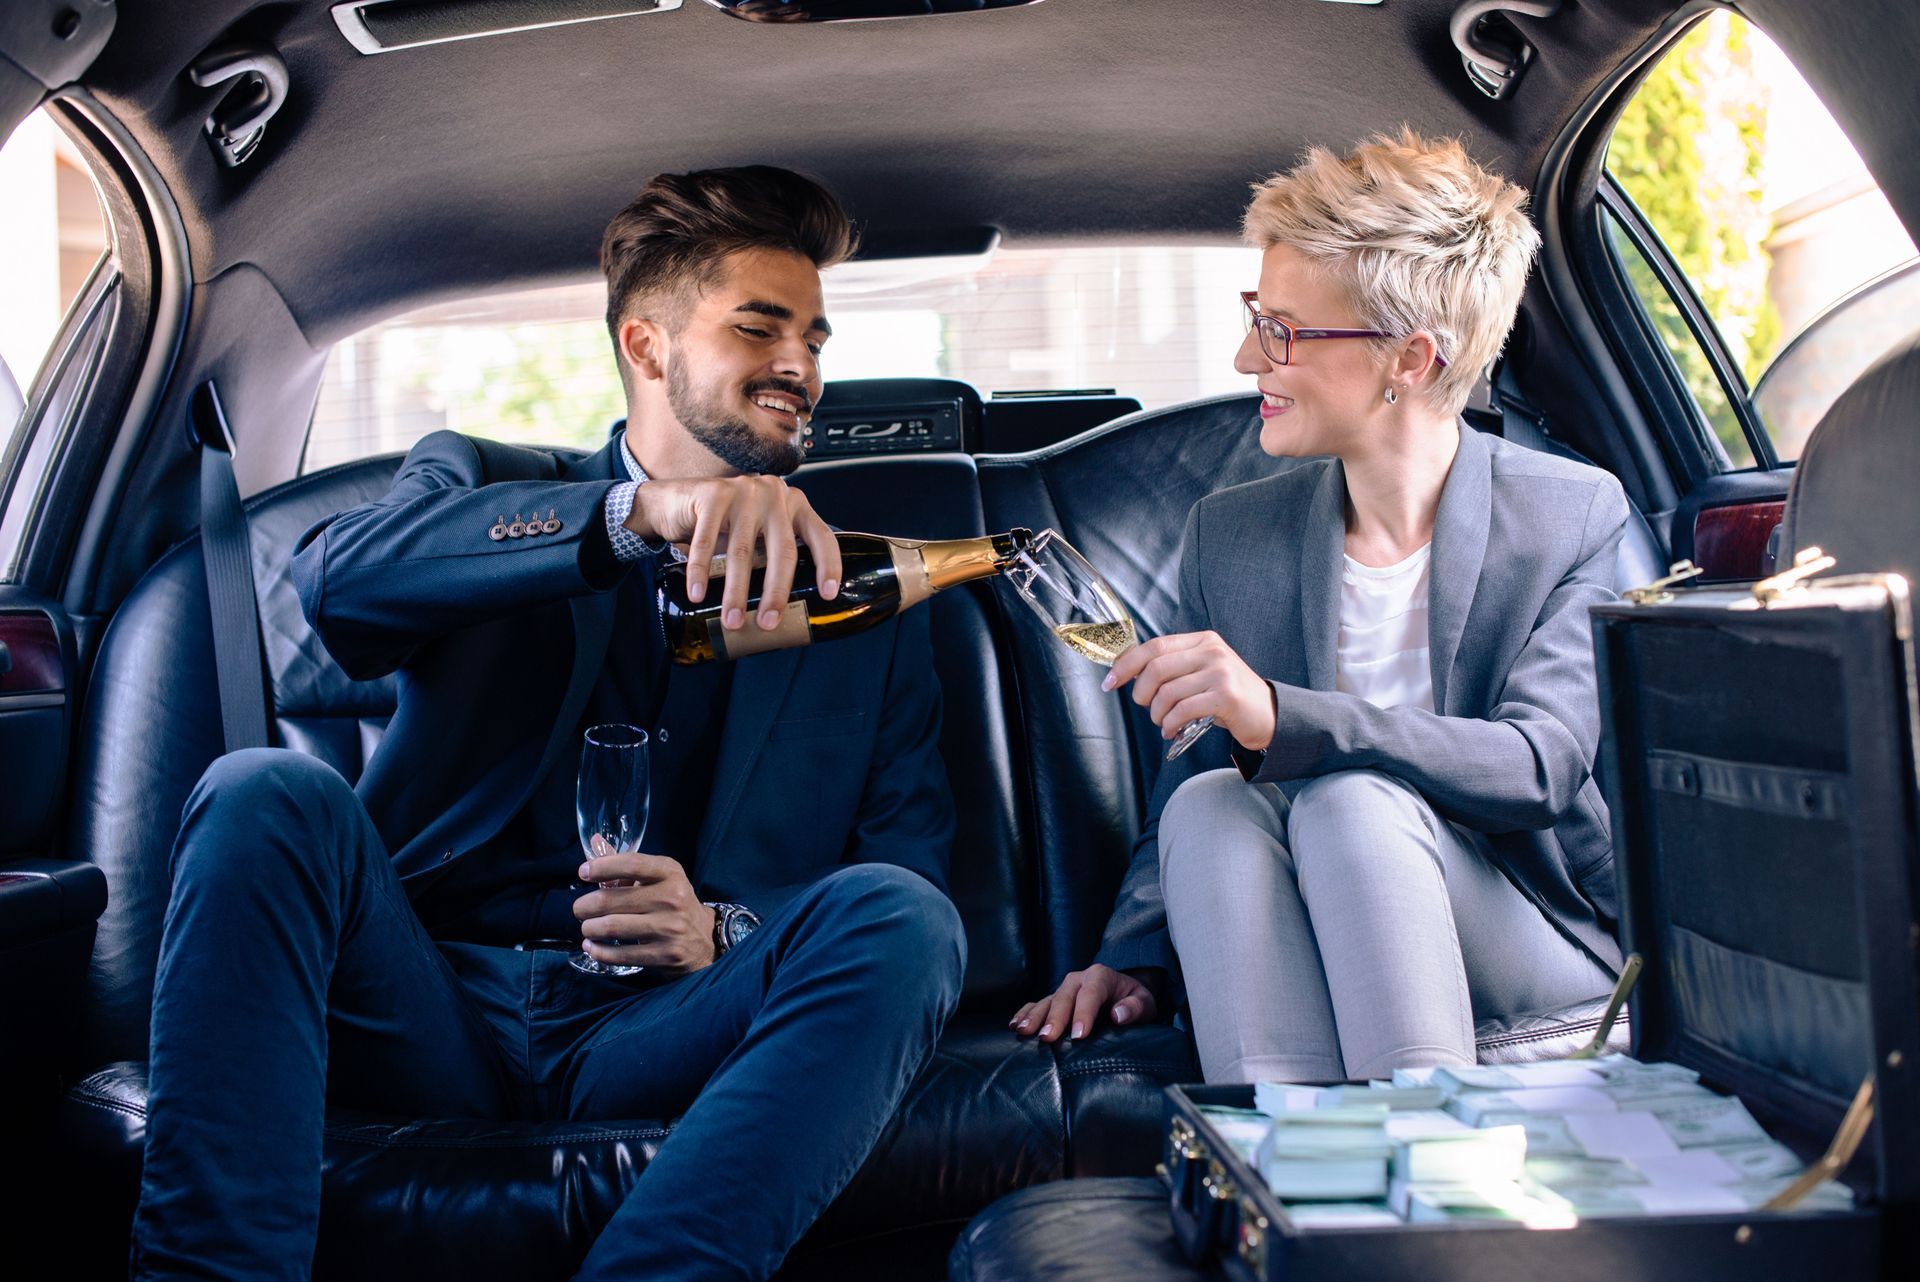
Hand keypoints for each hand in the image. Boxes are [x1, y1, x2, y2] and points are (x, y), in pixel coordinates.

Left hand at [574, 835, 716, 973]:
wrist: (705, 938)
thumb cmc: (673, 902)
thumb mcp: (658, 878)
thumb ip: (625, 863)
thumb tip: (595, 841)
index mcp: (670, 873)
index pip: (632, 864)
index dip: (602, 867)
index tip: (583, 872)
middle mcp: (672, 898)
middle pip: (611, 900)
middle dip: (585, 906)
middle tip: (580, 909)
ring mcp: (669, 928)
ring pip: (611, 927)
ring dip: (589, 929)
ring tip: (587, 928)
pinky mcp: (665, 955)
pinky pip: (620, 954)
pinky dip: (599, 951)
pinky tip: (593, 947)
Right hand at [628, 475, 841, 633]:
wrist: (677, 500)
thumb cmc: (725, 525)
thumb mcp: (759, 534)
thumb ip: (775, 554)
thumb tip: (785, 609)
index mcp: (795, 505)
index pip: (821, 537)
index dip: (829, 566)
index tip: (828, 595)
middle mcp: (775, 494)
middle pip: (783, 551)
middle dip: (776, 593)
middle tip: (768, 623)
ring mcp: (745, 491)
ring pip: (743, 551)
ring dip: (736, 592)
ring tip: (732, 621)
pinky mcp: (713, 494)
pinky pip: (706, 541)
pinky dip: (700, 572)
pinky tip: (697, 595)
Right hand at [1010, 964, 1158, 1042]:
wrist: (1125, 994)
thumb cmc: (1134, 1001)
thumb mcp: (1145, 1003)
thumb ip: (1135, 1008)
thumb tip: (1119, 1015)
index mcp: (1101, 976)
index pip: (1091, 994)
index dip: (1084, 1014)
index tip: (1079, 1035)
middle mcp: (1079, 979)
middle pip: (1064, 997)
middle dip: (1055, 1018)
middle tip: (1047, 1038)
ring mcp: (1064, 988)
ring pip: (1046, 1001)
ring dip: (1034, 1016)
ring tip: (1024, 1031)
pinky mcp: (1055, 998)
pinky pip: (1036, 1003)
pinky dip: (1025, 1013)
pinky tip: (1015, 1025)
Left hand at [1102, 631, 1275, 751]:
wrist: (1269, 715)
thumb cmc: (1227, 697)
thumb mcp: (1202, 672)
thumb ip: (1173, 668)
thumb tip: (1127, 673)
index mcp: (1202, 640)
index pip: (1154, 646)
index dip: (1127, 664)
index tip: (1110, 682)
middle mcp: (1212, 651)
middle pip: (1156, 668)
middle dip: (1141, 694)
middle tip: (1146, 709)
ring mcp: (1221, 672)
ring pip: (1167, 692)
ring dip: (1156, 714)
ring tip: (1163, 723)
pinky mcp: (1226, 696)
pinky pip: (1182, 709)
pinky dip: (1170, 724)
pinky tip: (1172, 730)